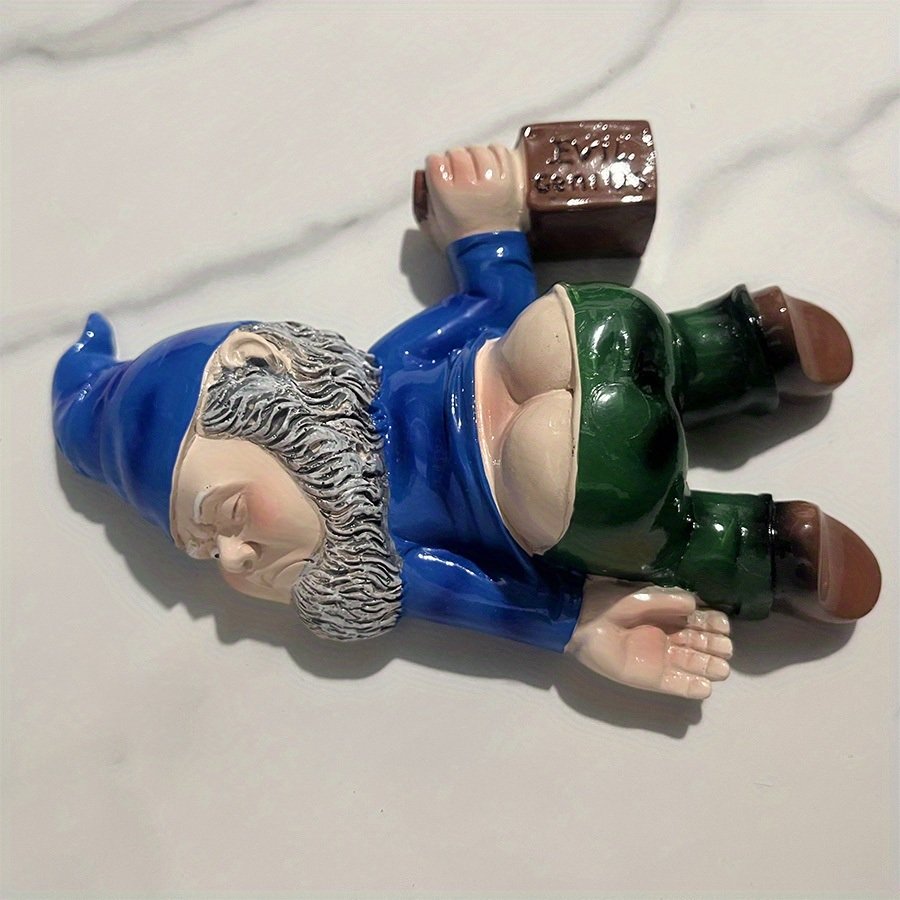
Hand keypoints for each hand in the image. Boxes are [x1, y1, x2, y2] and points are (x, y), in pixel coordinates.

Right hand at [421, 144, 525, 248]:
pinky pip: (501, 152)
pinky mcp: (509, 181)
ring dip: (475, 155)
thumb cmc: (463, 244)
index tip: (441, 171)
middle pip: (457, 152)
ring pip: (479, 150)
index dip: (437, 165)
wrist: (489, 255)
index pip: (436, 160)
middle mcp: (467, 183)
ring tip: (475, 168)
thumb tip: (429, 181)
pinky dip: (495, 154)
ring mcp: (490, 182)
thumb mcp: (432, 223)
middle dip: (455, 160)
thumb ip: (428, 199)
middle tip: (458, 172)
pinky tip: (491, 163)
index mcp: (445, 193)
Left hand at [565, 579, 732, 699]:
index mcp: (671, 616)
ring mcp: (661, 659)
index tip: (724, 627)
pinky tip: (706, 687)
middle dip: (716, 647)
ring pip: (694, 666)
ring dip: (709, 668)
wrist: (583, 621)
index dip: (715, 625)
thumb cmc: (612, 603)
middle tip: (725, 649)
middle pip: (702, 645)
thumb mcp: (642, 596)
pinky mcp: (650, 678)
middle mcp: (671, 638)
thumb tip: (696, 604)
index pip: (701, 622)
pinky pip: (676, 685)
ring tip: (721, 669)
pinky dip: (692, 687)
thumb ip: (668, 600)